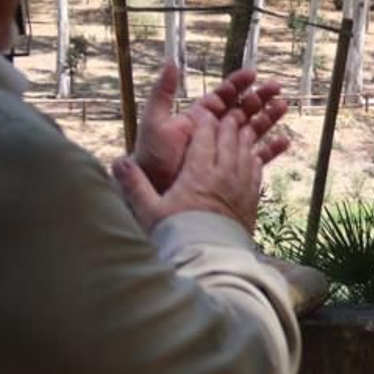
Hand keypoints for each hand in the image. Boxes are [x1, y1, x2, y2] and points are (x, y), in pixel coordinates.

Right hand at [114, 109, 264, 234]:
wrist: (210, 260)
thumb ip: (135, 185)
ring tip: (243, 128)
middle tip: (228, 113)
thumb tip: (117, 163)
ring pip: (246, 153)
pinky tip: (252, 157)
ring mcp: (241, 187)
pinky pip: (256, 172)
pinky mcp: (252, 201)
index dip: (205, 122)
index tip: (202, 113)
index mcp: (199, 173)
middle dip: (228, 124)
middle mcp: (224, 175)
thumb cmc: (177, 235)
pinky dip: (254, 159)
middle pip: (229, 140)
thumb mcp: (150, 211)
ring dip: (244, 138)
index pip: (205, 137)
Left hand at [132, 62, 289, 192]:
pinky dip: (271, 150)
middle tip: (277, 87)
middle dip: (260, 97)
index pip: (223, 96)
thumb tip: (171, 62)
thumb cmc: (152, 158)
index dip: (238, 84)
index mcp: (200, 117)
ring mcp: (225, 151)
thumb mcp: (155, 121)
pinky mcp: (232, 170)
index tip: (253, 74)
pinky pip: (256, 158)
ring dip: (268, 118)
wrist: (155, 192)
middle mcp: (215, 131)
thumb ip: (163, 92)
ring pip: (253, 130)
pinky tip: (284, 142)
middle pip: (243, 110)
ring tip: (283, 106)